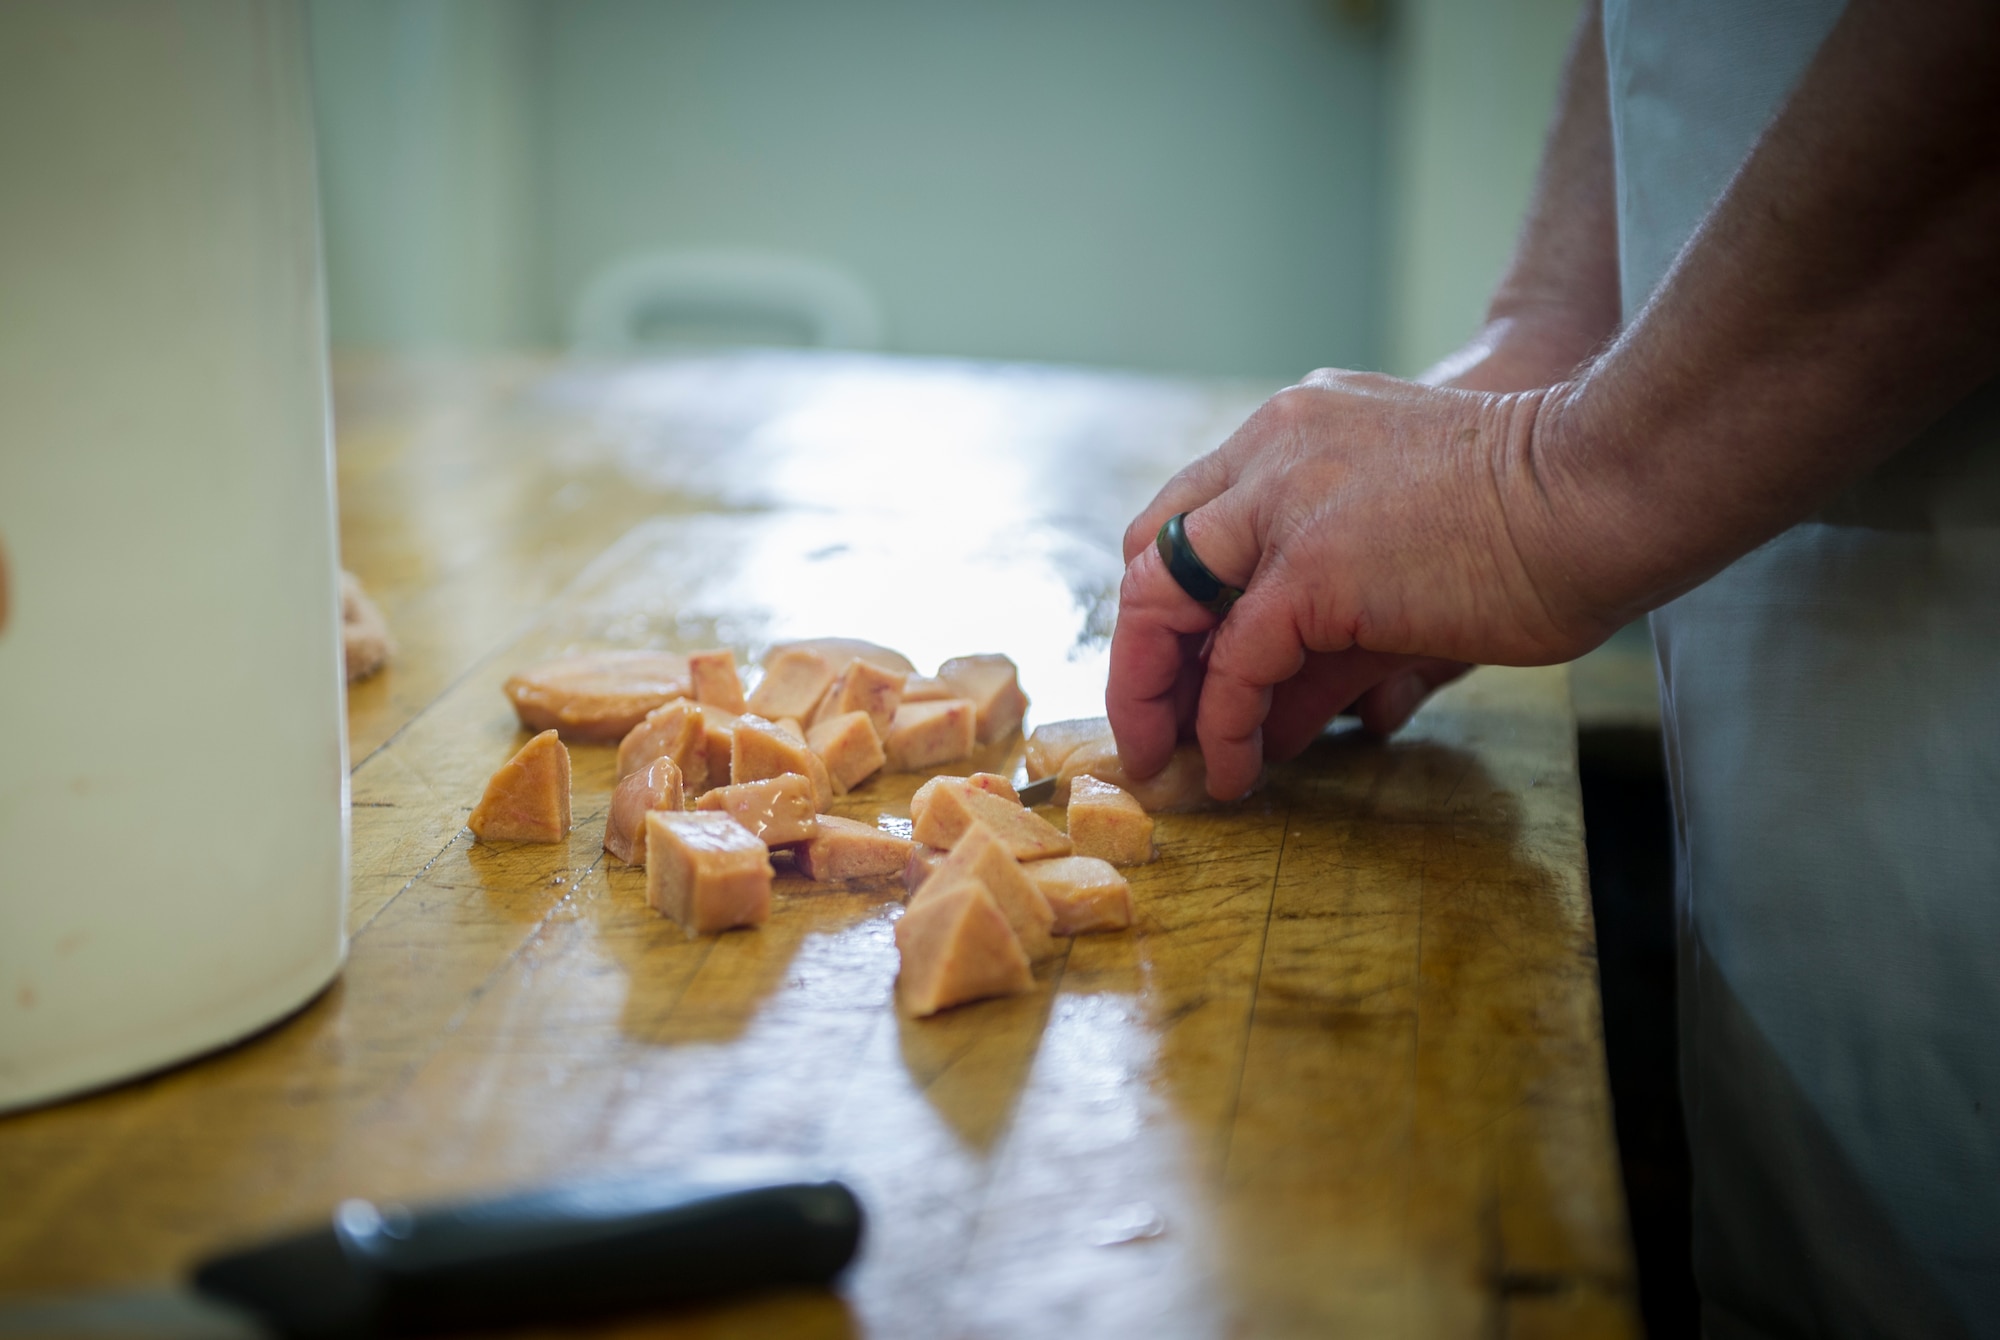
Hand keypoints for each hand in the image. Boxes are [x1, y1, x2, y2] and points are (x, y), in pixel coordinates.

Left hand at [1107, 369, 1619, 800]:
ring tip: (1172, 764)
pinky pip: (1235, 665)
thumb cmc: (1538, 521)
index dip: (1168, 603)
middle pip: (1153, 555)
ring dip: (1157, 697)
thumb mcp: (1402, 569)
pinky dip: (1223, 728)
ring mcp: (1283, 504)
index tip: (1173, 672)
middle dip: (1141, 652)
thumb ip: (1334, 639)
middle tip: (1149, 729)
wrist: (1605, 485)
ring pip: (1166, 605)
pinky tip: (1237, 772)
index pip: (1186, 517)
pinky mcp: (1310, 569)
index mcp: (1293, 432)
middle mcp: (1270, 454)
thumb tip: (1297, 725)